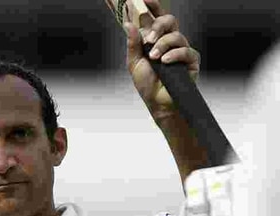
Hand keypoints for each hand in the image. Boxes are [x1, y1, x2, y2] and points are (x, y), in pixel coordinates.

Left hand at [124, 0, 199, 121]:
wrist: (158, 103)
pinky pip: (186, 51)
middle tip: (149, 40)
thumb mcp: (134, 62)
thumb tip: (128, 24)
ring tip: (154, 58)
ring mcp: (181, 50)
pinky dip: (174, 55)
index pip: (156, 17)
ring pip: (176, 35)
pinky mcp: (191, 61)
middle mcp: (170, 41)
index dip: (152, 6)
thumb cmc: (147, 83)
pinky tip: (165, 62)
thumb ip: (133, 43)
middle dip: (158, 26)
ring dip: (163, 45)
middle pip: (169, 20)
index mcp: (155, 39)